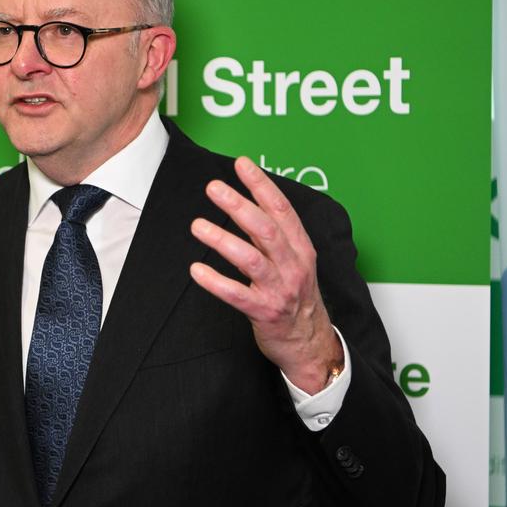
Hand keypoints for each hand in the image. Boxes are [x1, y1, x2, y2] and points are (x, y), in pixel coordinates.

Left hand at [188, 156, 342, 393]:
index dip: (261, 185)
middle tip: (214, 188)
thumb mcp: (292, 260)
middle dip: (239, 206)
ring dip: (223, 240)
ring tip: (198, 226)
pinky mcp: (265, 312)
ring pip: (251, 259)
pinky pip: (237, 295)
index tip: (241, 164)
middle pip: (266, 230)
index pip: (281, 209)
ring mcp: (280, 289)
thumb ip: (271, 234)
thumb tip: (244, 202)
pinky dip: (216, 282)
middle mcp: (293, 265)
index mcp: (300, 248)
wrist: (309, 342)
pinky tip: (196, 270)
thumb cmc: (296, 296)